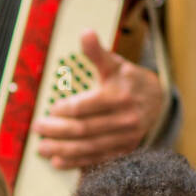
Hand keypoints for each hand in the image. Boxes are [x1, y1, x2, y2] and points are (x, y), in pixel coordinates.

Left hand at [33, 30, 163, 168]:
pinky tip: (58, 161)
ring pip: (88, 147)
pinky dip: (76, 162)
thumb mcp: (114, 63)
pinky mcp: (124, 150)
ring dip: (62, 150)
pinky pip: (97, 159)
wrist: (157, 100)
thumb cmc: (128, 79)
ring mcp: (125, 137)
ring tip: (42, 148)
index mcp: (119, 96)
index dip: (65, 109)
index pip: (85, 107)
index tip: (51, 108)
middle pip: (83, 129)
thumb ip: (97, 52)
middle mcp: (124, 119)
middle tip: (38, 128)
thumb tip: (85, 32)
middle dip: (57, 130)